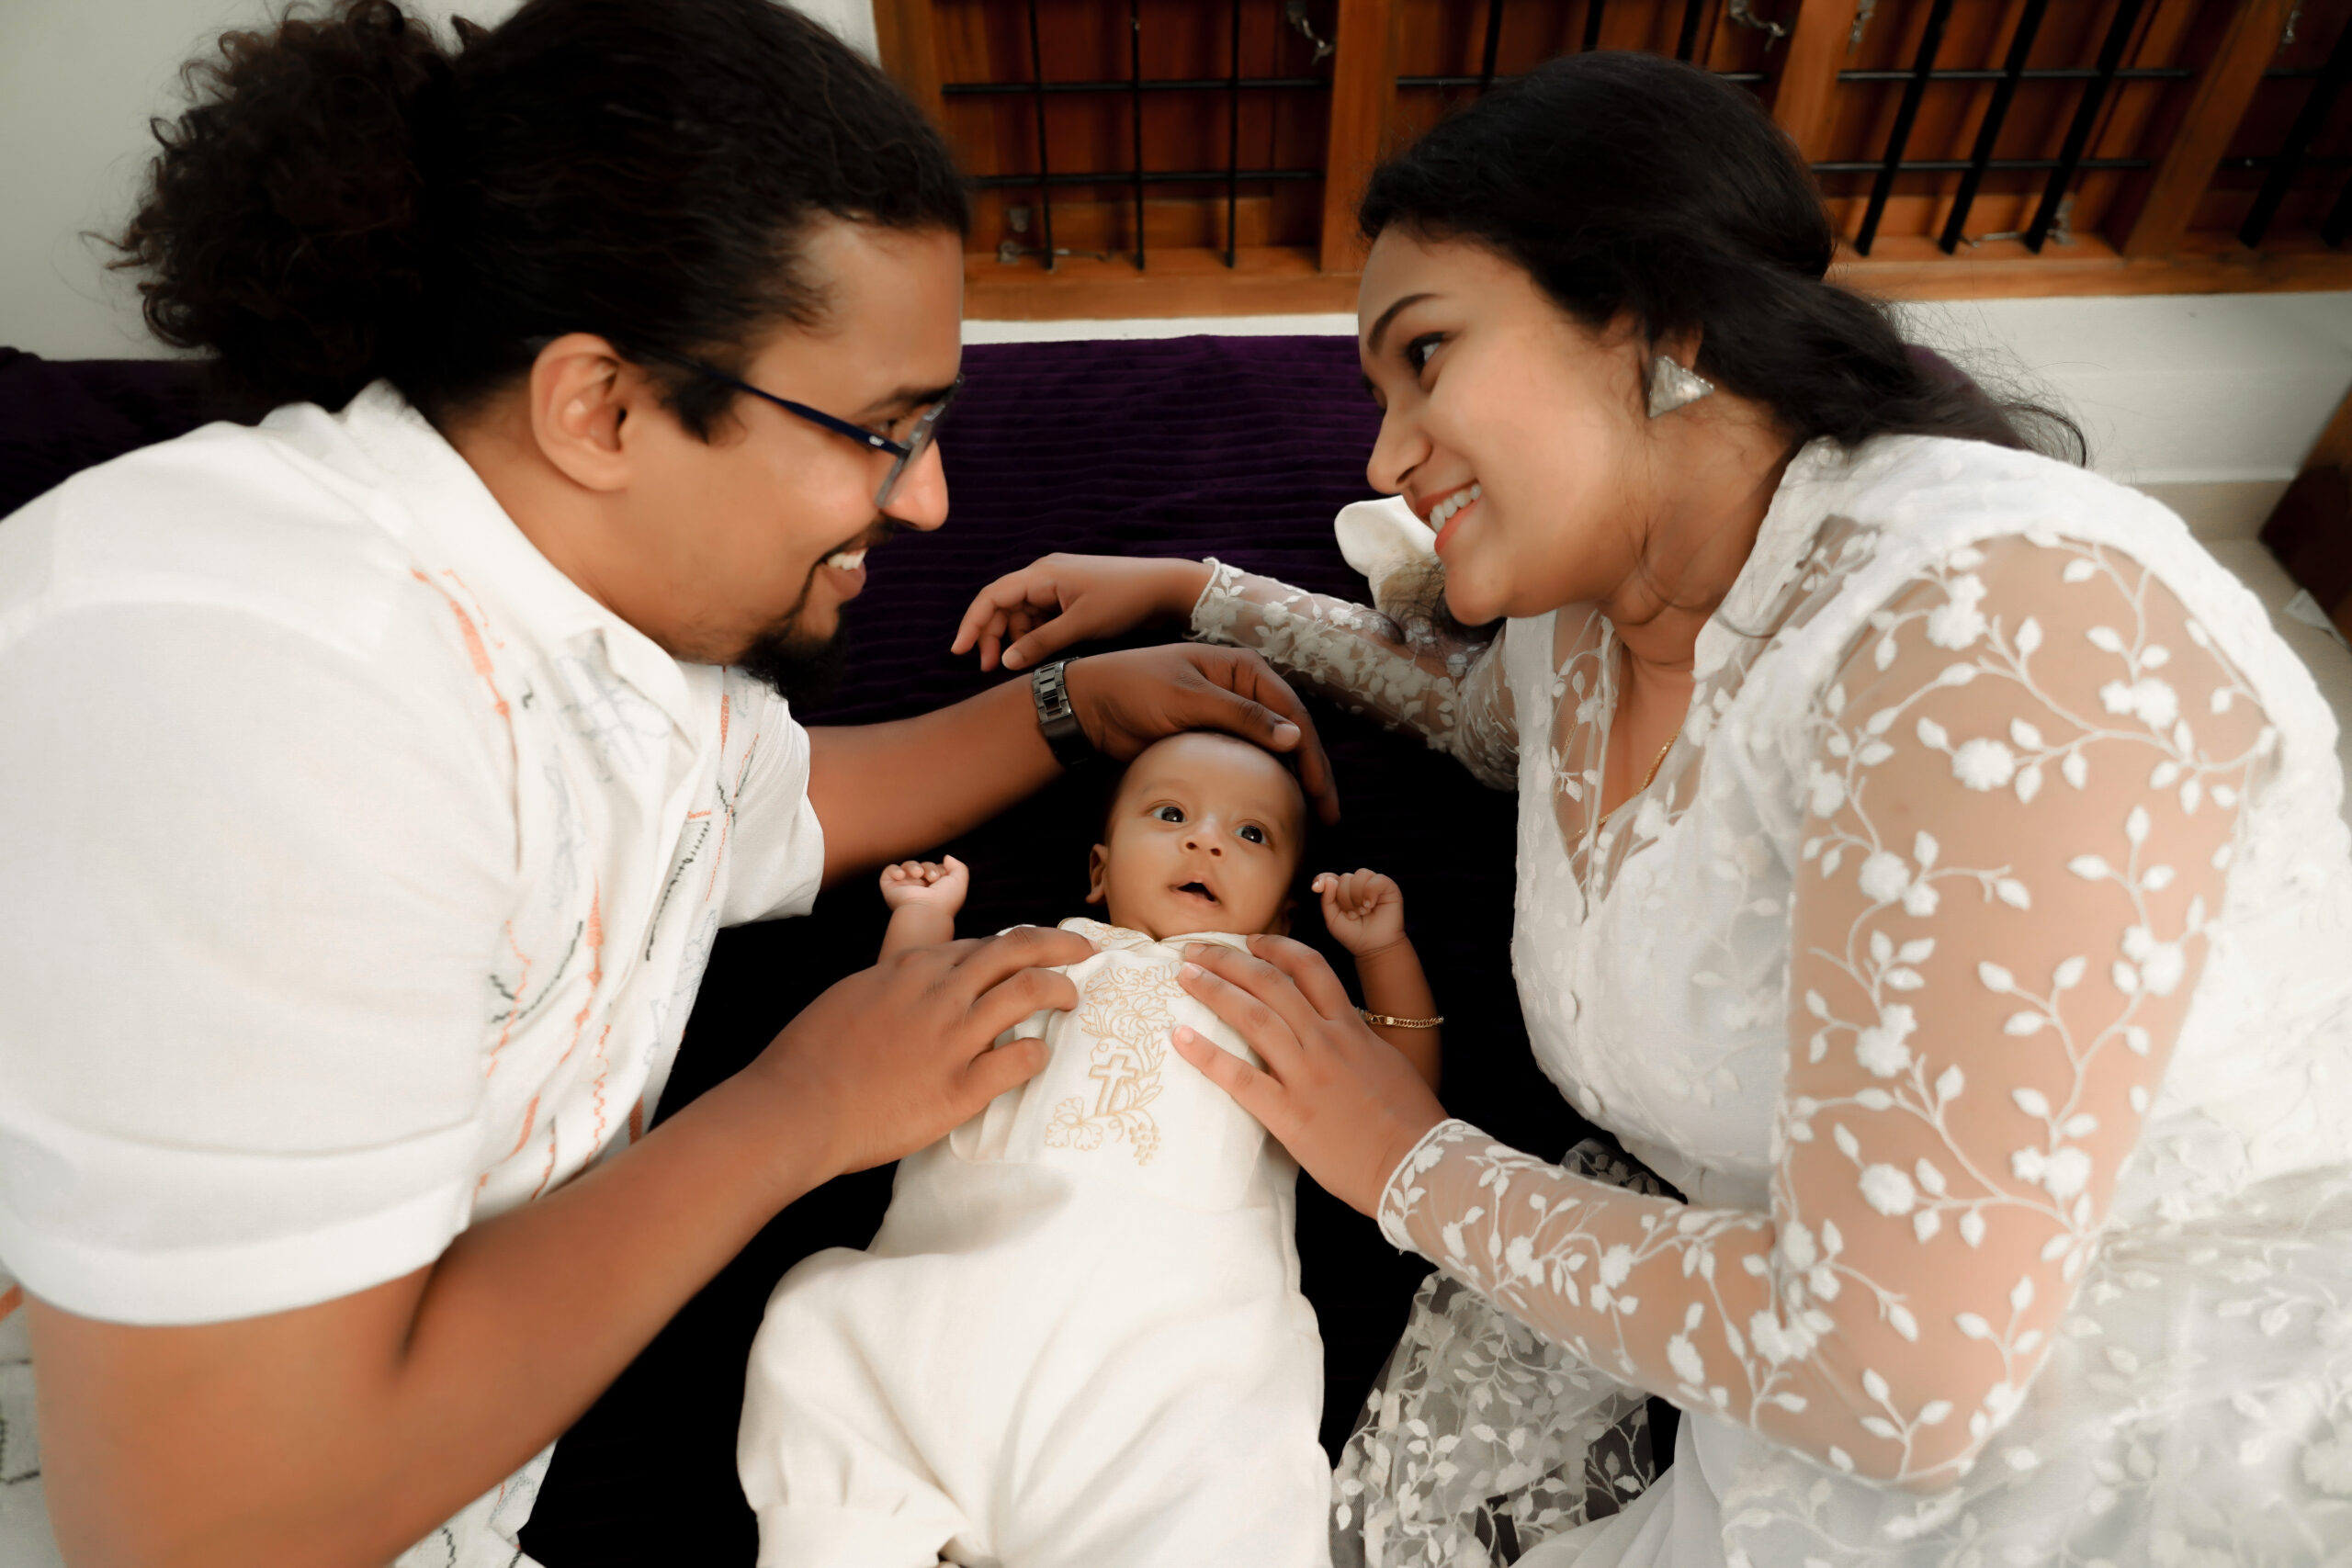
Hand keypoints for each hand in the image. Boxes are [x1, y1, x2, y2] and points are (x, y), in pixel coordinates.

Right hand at [751, 925, 1093, 1174]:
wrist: (796, 1107)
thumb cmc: (810, 1056)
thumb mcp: (851, 996)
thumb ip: (893, 986)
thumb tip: (913, 985)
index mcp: (911, 968)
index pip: (979, 945)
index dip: (1011, 947)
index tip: (1029, 953)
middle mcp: (940, 993)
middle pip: (1016, 951)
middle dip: (1058, 946)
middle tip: (1083, 951)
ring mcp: (954, 1038)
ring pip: (1029, 992)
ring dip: (1061, 990)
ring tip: (1074, 998)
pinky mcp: (961, 1087)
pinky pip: (1020, 1059)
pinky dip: (1038, 1053)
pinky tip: (1039, 1055)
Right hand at [879, 855, 969, 913]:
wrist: (926, 911)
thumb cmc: (944, 899)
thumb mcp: (959, 881)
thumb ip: (958, 866)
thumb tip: (946, 858)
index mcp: (934, 891)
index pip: (935, 870)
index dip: (939, 869)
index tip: (943, 876)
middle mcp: (919, 890)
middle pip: (922, 866)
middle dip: (929, 867)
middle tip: (933, 878)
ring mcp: (904, 889)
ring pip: (907, 866)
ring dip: (913, 866)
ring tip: (918, 874)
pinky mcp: (890, 888)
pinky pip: (889, 871)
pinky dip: (895, 870)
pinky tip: (902, 876)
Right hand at [951, 553, 1213, 672]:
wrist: (1166, 588)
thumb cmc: (1126, 600)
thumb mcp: (1081, 625)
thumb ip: (1041, 643)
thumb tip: (1006, 661)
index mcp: (1043, 574)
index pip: (992, 596)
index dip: (972, 624)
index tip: (959, 651)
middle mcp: (1045, 574)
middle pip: (1003, 605)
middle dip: (992, 636)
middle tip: (989, 668)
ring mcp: (1058, 584)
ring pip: (1022, 612)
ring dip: (1014, 637)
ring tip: (1015, 664)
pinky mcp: (1071, 595)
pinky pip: (1041, 614)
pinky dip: (1034, 634)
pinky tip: (1038, 653)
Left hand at [1063, 645, 1339, 823]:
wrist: (1090, 705)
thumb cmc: (1134, 688)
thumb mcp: (1188, 698)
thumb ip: (1241, 716)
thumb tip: (1296, 736)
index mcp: (1246, 669)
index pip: (1294, 715)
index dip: (1313, 757)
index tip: (1321, 795)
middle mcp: (1245, 690)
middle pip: (1292, 734)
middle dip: (1312, 774)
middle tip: (1327, 816)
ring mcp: (1231, 715)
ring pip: (1275, 751)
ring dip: (1294, 781)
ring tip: (1310, 819)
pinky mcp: (1215, 738)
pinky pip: (1251, 761)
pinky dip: (1267, 783)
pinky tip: (1276, 806)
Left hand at [1171, 935, 1446, 1214]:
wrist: (1419, 1164)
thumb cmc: (1410, 1120)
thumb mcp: (1389, 1063)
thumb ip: (1358, 1043)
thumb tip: (1339, 1031)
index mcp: (1353, 1029)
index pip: (1311, 969)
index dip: (1277, 948)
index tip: (1251, 941)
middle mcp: (1327, 1042)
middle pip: (1272, 984)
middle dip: (1230, 961)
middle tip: (1196, 951)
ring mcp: (1307, 1076)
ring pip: (1254, 1018)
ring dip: (1215, 991)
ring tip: (1186, 976)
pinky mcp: (1290, 1114)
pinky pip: (1240, 1078)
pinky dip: (1207, 1055)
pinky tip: (1180, 1037)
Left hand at [1314, 868, 1405, 957]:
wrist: (1374, 947)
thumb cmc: (1353, 934)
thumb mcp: (1333, 919)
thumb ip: (1327, 899)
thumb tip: (1329, 880)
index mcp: (1342, 890)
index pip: (1329, 877)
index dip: (1321, 879)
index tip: (1316, 889)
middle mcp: (1357, 884)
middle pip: (1344, 877)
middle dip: (1344, 898)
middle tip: (1352, 915)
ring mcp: (1372, 884)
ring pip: (1360, 875)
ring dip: (1357, 896)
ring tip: (1362, 912)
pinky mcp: (1388, 887)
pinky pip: (1376, 879)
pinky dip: (1370, 892)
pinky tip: (1370, 905)